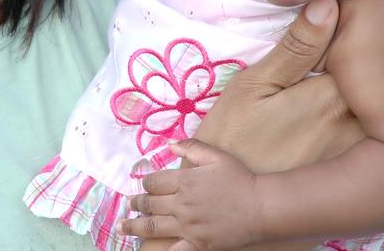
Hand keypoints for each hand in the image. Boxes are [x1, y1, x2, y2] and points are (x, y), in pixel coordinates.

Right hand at [119, 0, 361, 250]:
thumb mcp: (252, 87)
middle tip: (373, 19)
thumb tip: (328, 2)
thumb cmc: (232, 140)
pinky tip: (375, 95)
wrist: (228, 206)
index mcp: (331, 92)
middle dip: (379, 46)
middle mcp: (360, 120)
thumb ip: (294, 48)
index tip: (353, 3)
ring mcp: (368, 147)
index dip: (361, 19)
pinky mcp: (367, 165)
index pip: (365, 42)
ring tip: (378, 52)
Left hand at [123, 140, 262, 250]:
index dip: (145, 183)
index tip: (143, 185)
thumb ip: (190, 146)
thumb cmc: (239, 178)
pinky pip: (174, 250)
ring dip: (134, 226)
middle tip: (129, 205)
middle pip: (150, 204)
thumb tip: (168, 144)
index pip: (153, 182)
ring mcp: (188, 226)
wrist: (261, 206)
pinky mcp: (198, 243)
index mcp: (184, 181)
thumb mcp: (215, 155)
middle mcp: (181, 204)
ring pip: (153, 226)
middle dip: (136, 204)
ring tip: (122, 226)